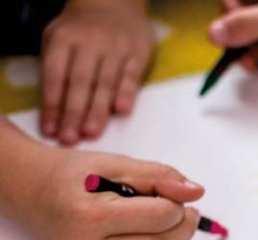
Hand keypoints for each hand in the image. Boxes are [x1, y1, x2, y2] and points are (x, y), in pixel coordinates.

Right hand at [11, 145, 202, 239]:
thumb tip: (196, 192)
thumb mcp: (116, 165)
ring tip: (166, 223)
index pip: (159, 217)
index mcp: (91, 214)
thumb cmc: (75, 177)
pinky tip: (147, 238)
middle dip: (182, 229)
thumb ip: (159, 176)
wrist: (34, 196)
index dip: (178, 206)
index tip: (180, 198)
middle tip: (186, 214)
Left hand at [40, 0, 154, 144]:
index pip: (55, 75)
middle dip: (73, 113)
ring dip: (98, 110)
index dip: (52, 104)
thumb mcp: (58, 38)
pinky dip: (126, 93)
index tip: (50, 130)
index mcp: (64, 39)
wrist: (115, 1)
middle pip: (79, 82)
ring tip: (91, 133)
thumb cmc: (81, 30)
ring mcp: (115, 48)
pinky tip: (121, 111)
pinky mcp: (138, 53)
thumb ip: (55, 68)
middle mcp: (90, 43)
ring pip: (105, 82)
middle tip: (69, 139)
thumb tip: (54, 109)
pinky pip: (131, 75)